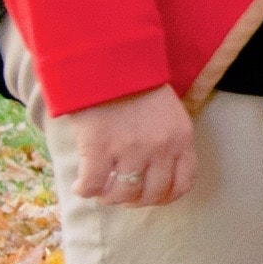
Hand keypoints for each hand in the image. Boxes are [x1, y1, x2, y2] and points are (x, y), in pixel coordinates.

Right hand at [60, 85, 196, 207]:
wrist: (108, 62)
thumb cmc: (136, 86)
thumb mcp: (168, 113)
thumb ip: (169, 141)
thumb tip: (155, 174)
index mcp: (181, 138)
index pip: (182, 184)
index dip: (164, 197)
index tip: (149, 197)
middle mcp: (160, 147)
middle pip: (152, 194)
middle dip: (135, 201)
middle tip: (120, 196)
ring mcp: (130, 149)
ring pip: (123, 194)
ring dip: (109, 199)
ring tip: (100, 192)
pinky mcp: (99, 147)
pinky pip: (92, 185)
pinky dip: (84, 190)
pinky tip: (80, 186)